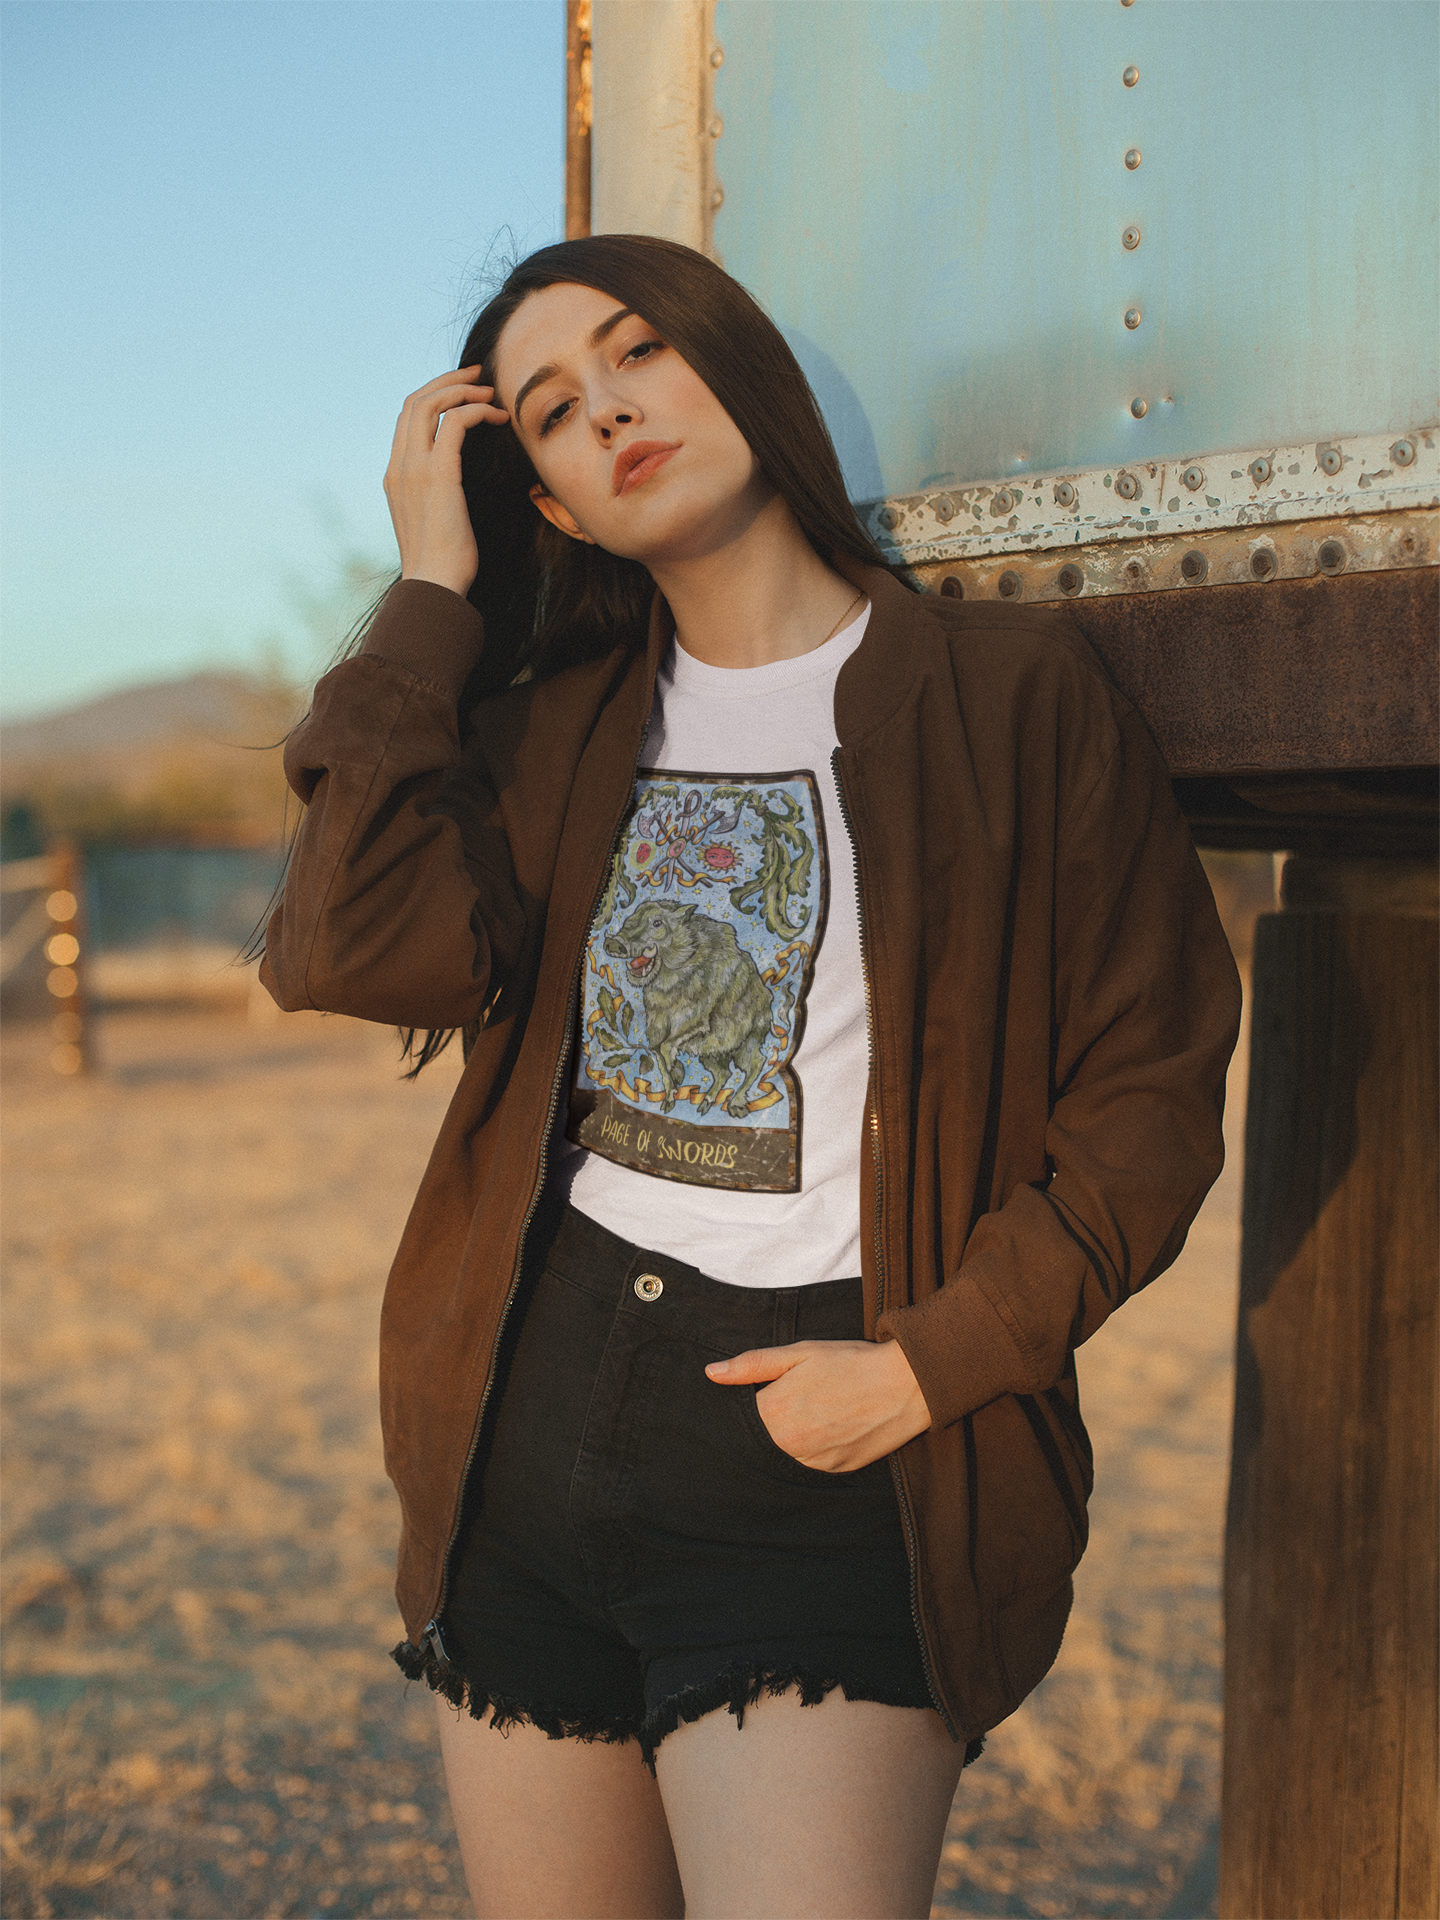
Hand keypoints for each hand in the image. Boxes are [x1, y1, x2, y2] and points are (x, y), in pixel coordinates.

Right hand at [383, 366, 509, 596]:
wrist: (434, 587)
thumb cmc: (443, 567)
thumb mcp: (435, 525)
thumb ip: (438, 499)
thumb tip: (459, 494)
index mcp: (394, 476)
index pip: (407, 419)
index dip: (434, 397)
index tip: (464, 392)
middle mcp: (398, 466)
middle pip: (414, 401)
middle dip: (448, 380)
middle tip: (479, 375)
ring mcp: (413, 468)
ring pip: (430, 403)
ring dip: (463, 390)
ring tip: (492, 393)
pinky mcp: (437, 474)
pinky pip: (455, 422)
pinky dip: (476, 410)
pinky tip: (497, 418)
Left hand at [705, 1338, 931, 1472]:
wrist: (905, 1384)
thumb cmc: (850, 1362)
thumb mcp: (798, 1353)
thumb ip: (752, 1366)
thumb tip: (711, 1373)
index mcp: (774, 1413)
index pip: (744, 1416)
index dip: (756, 1402)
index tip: (773, 1390)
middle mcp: (790, 1446)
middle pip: (765, 1438)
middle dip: (774, 1420)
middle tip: (803, 1398)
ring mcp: (815, 1462)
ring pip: (789, 1452)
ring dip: (795, 1436)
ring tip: (821, 1409)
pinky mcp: (837, 1471)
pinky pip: (814, 1462)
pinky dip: (817, 1447)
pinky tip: (833, 1424)